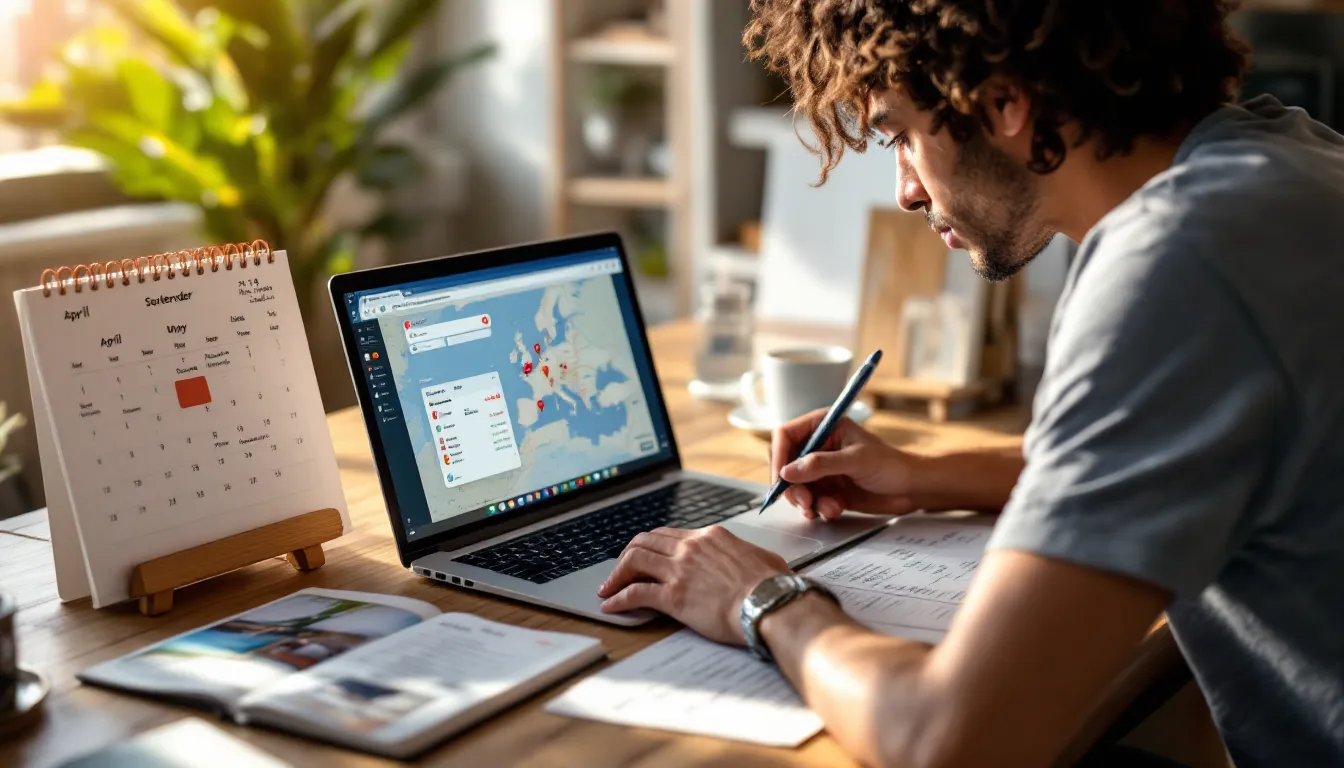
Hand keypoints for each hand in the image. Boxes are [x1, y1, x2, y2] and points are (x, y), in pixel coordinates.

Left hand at [596, 526, 788, 644]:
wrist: (770, 604)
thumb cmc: (773, 586)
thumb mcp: (764, 558)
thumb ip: (749, 555)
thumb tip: (754, 560)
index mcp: (711, 536)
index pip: (670, 534)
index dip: (652, 545)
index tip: (645, 556)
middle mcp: (691, 547)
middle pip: (646, 541)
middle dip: (628, 555)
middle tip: (621, 569)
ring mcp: (680, 569)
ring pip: (634, 560)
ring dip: (617, 574)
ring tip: (608, 587)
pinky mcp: (673, 595)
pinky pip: (635, 593)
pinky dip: (618, 598)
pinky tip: (611, 606)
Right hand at [771, 410, 922, 520]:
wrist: (911, 489)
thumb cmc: (891, 465)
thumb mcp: (856, 460)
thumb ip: (820, 465)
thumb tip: (788, 471)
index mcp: (823, 425)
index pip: (785, 436)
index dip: (779, 457)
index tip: (782, 479)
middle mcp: (818, 446)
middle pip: (786, 464)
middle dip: (793, 486)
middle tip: (805, 502)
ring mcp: (821, 468)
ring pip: (796, 486)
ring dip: (807, 501)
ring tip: (825, 509)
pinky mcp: (827, 488)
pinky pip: (809, 500)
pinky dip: (819, 508)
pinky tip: (835, 509)